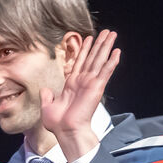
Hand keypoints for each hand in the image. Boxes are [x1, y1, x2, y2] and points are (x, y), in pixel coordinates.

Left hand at [40, 29, 120, 157]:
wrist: (66, 131)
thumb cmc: (58, 124)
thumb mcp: (48, 107)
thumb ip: (47, 96)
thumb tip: (45, 90)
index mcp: (72, 84)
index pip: (80, 62)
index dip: (84, 50)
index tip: (88, 38)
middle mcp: (83, 82)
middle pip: (93, 58)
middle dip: (99, 44)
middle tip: (106, 32)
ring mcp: (91, 83)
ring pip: (100, 60)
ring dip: (106, 46)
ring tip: (112, 34)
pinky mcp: (97, 87)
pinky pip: (106, 71)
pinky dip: (111, 61)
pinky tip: (117, 51)